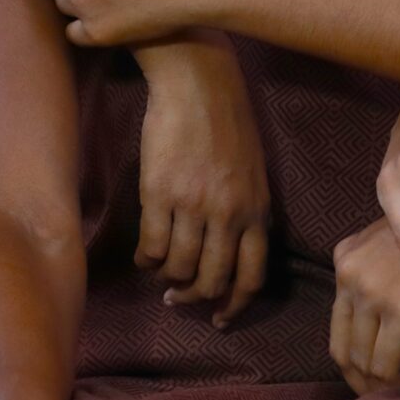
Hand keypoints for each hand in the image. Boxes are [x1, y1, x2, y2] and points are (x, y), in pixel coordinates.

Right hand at [135, 35, 271, 324]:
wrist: (198, 82)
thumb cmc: (227, 121)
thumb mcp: (254, 170)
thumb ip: (249, 210)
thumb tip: (237, 248)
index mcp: (256, 209)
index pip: (251, 276)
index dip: (234, 305)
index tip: (220, 318)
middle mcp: (228, 214)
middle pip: (212, 281)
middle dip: (194, 299)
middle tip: (178, 299)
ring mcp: (193, 205)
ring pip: (179, 268)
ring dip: (166, 278)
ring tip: (159, 272)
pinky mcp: (160, 194)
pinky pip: (152, 246)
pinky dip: (146, 259)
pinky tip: (143, 255)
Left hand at [328, 219, 399, 394]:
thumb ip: (382, 270)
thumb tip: (388, 311)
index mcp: (346, 257)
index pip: (339, 319)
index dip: (352, 353)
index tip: (369, 372)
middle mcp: (349, 274)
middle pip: (341, 344)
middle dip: (356, 377)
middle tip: (377, 396)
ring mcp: (371, 293)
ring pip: (360, 359)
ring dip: (374, 385)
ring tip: (394, 397)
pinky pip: (385, 364)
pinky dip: (393, 384)